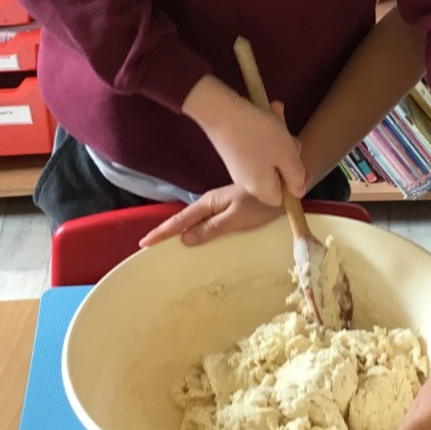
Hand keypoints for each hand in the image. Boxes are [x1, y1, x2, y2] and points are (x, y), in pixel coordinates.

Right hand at [140, 184, 283, 246]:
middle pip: (184, 219)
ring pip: (195, 219)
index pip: (180, 221)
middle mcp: (212, 203)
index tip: (144, 242)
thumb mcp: (237, 217)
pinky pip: (208, 220)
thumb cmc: (263, 202)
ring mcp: (222, 204)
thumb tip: (184, 239)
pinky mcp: (232, 207)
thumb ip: (212, 228)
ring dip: (181, 229)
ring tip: (166, 241)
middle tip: (149, 244)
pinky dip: (197, 227)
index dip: (162, 232)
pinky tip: (196, 235)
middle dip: (166, 230)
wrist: (287, 185)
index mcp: (210, 204)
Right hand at [183, 77, 305, 206]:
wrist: (221, 112)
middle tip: (290, 136)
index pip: (283, 198)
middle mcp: (248, 182)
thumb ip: (297, 177)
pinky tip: (269, 111)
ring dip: (279, 137)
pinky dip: (265, 131)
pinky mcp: (235, 151)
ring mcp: (240, 166)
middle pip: (277, 175)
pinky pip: (258, 145)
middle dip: (288, 154)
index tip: (300, 160)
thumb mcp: (287, 155)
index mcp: (262, 190)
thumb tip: (298, 191)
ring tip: (277, 114)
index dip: (296, 182)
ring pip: (269, 156)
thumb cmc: (259, 135)